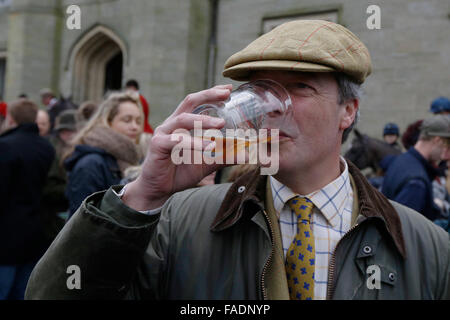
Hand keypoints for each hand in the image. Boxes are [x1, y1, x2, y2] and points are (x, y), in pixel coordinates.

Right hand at [123, 85, 232, 210]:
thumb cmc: (180, 173)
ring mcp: (163, 133)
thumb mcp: (207, 163)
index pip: (196, 102)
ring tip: (221, 123)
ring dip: (203, 120)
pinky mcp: (157, 146)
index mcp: (182, 124)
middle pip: (189, 101)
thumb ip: (225, 157)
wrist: (159, 190)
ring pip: (183, 119)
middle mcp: (172, 124)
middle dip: (208, 95)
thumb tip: (248, 156)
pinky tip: (208, 147)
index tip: (228, 89)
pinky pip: (177, 141)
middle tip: (226, 95)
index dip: (211, 93)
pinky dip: (194, 143)